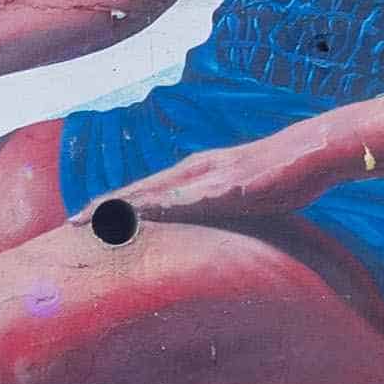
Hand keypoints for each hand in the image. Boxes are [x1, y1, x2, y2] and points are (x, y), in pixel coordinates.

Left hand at [82, 119, 349, 235]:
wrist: (314, 153)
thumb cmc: (283, 175)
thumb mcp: (244, 196)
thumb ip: (221, 208)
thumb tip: (208, 230)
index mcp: (197, 173)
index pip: (147, 191)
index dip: (114, 205)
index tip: (85, 219)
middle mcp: (195, 170)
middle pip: (140, 189)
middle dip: (104, 206)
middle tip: (69, 223)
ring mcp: (209, 176)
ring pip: (154, 192)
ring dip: (120, 206)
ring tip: (89, 219)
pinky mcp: (227, 186)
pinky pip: (187, 199)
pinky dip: (160, 207)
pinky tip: (141, 216)